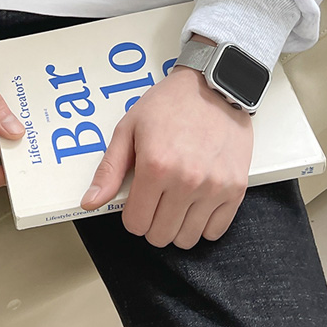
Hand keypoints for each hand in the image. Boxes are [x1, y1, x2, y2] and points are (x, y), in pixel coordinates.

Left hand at [80, 42, 254, 248]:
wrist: (213, 86)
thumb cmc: (169, 105)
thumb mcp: (129, 129)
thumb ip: (109, 171)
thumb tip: (90, 202)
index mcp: (155, 167)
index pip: (135, 224)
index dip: (131, 217)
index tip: (137, 203)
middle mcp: (186, 181)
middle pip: (160, 236)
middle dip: (152, 225)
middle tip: (155, 203)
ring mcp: (214, 187)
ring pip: (187, 239)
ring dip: (177, 228)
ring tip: (176, 205)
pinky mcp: (236, 188)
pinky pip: (216, 231)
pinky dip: (203, 226)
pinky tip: (197, 206)